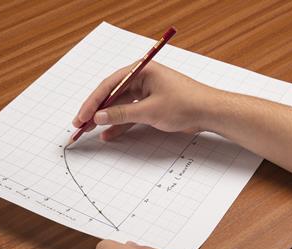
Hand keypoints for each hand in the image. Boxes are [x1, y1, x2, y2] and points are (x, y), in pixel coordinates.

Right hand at [73, 61, 222, 139]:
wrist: (210, 112)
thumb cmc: (185, 104)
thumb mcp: (149, 111)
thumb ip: (122, 114)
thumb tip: (99, 116)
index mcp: (141, 71)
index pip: (110, 84)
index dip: (93, 101)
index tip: (82, 116)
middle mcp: (141, 79)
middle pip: (112, 95)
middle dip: (97, 111)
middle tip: (80, 124)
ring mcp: (146, 92)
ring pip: (120, 106)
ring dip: (106, 119)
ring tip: (91, 131)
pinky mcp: (151, 105)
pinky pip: (130, 113)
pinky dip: (121, 124)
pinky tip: (109, 134)